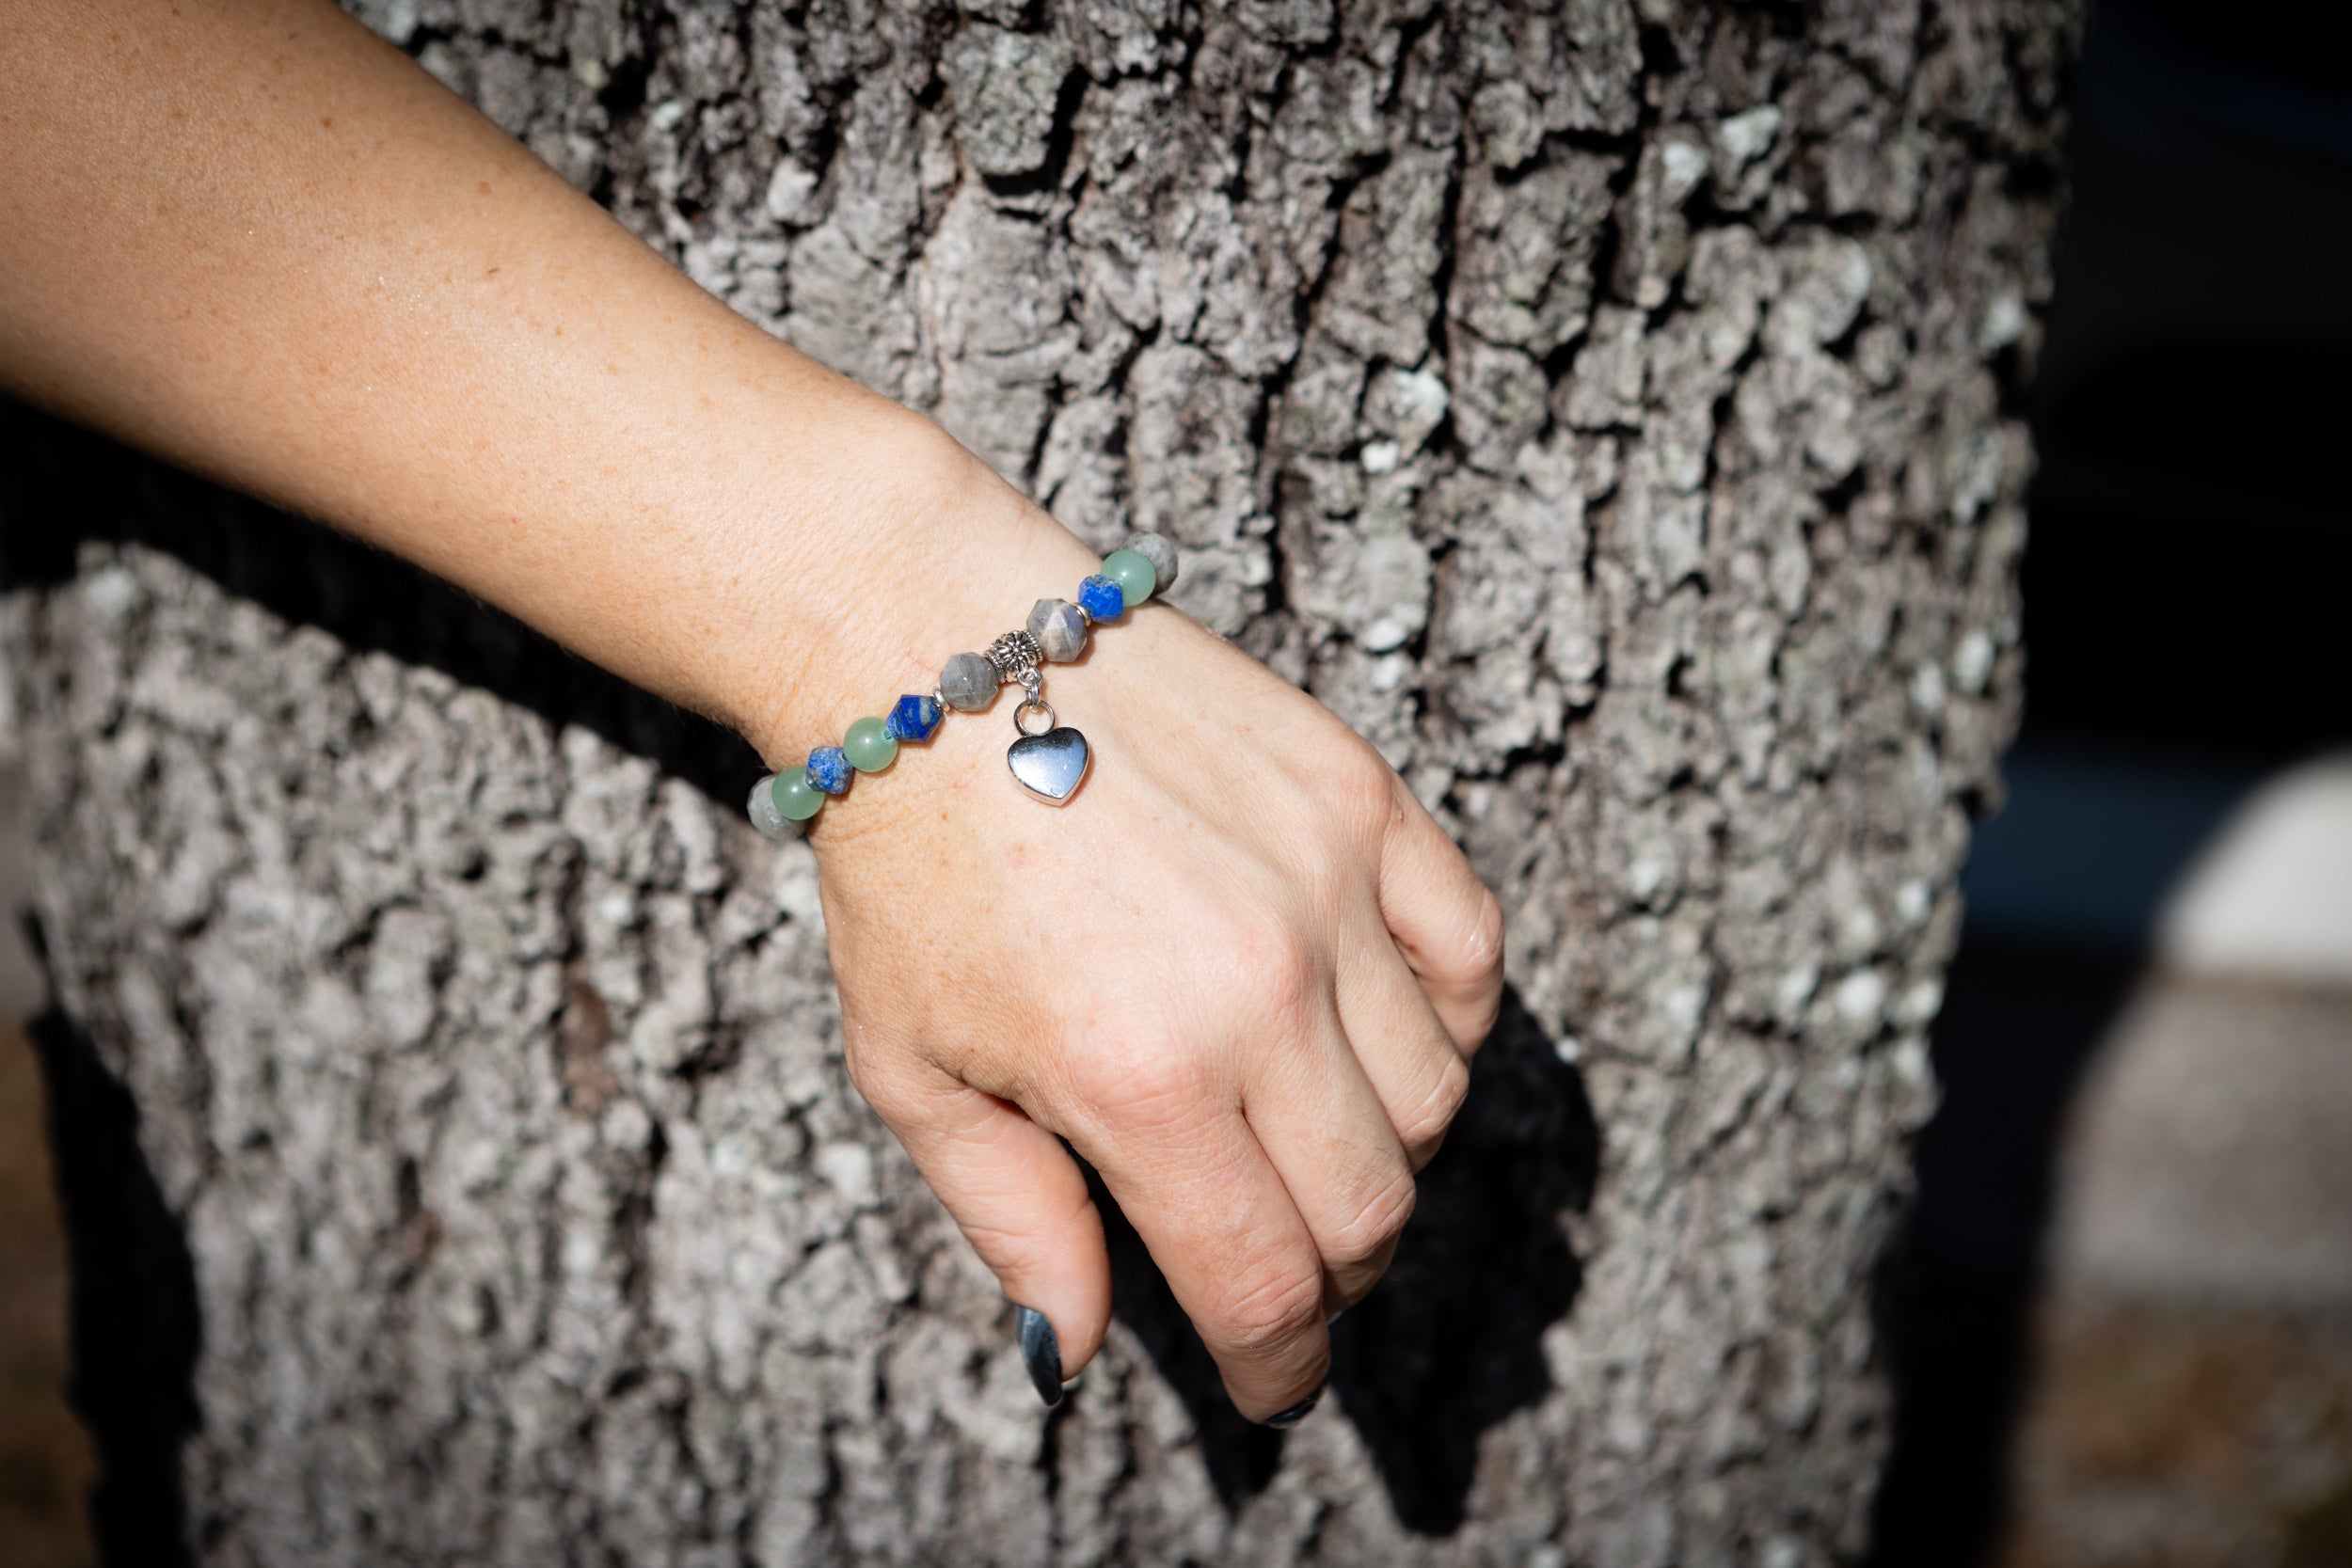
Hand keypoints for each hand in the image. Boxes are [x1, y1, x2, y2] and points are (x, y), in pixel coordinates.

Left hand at [797, 502, 1504, 1421]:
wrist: (933, 645)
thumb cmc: (908, 867)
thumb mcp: (916, 1070)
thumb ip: (1014, 1221)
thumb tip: (1073, 1353)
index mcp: (1137, 1079)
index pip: (1266, 1282)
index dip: (1278, 1365)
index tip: (1270, 1383)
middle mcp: (1257, 991)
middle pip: (1370, 1209)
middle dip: (1331, 1276)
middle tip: (1281, 1266)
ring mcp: (1326, 885)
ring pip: (1434, 1096)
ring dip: (1382, 1152)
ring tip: (1304, 1135)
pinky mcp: (1363, 798)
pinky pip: (1472, 954)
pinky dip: (1446, 1018)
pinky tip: (1368, 1025)